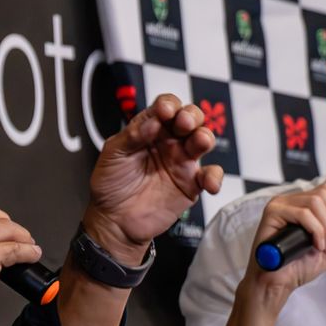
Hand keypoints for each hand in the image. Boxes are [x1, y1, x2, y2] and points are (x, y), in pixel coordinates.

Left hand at [84, 95, 222, 263]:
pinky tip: (207, 182)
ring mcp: (181, 162)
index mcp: (149, 130)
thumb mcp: (113, 154)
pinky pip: (210, 175)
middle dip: (191, 115)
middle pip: (190, 118)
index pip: (165, 108)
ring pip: (203, 140)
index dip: (168, 105)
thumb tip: (153, 121)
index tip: (164, 111)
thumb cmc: (110, 184)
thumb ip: (132, 136)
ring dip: (205, 136)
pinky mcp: (190, 185)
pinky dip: (214, 176)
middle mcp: (168, 142)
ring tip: (199, 142)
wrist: (114, 220)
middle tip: (183, 123)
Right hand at [244, 183, 325, 308]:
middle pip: (323, 194)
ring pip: (314, 202)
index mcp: (301, 204)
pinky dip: (316, 230)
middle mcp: (289, 200)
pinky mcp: (272, 213)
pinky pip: (303, 214)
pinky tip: (315, 245)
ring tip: (323, 245)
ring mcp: (279, 205)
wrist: (278, 283)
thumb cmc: (297, 267)